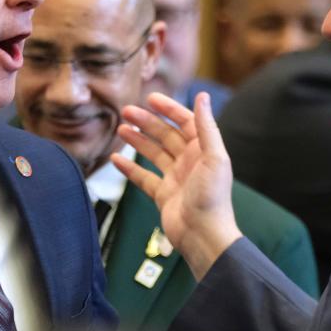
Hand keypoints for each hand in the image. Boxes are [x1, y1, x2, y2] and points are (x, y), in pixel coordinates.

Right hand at [112, 92, 241, 279]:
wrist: (204, 235)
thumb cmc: (213, 197)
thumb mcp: (214, 157)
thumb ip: (206, 126)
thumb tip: (202, 96)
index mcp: (203, 150)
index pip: (185, 122)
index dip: (169, 109)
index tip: (150, 98)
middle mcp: (189, 162)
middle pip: (165, 135)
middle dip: (147, 122)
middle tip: (127, 111)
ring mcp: (175, 178)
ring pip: (153, 154)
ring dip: (137, 140)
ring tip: (120, 129)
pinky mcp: (163, 195)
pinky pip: (143, 178)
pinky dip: (129, 169)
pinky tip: (115, 159)